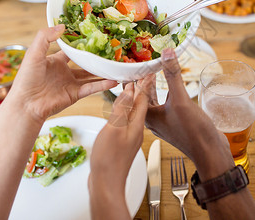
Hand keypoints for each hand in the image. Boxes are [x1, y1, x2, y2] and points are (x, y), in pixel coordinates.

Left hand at [7, 25, 117, 123]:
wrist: (26, 105)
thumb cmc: (26, 79)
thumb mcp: (33, 53)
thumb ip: (45, 37)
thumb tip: (62, 26)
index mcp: (54, 60)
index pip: (71, 49)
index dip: (81, 42)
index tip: (93, 35)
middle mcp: (64, 71)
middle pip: (84, 62)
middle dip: (96, 58)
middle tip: (109, 50)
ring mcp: (71, 83)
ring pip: (91, 76)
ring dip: (103, 72)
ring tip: (116, 65)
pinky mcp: (75, 95)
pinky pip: (91, 88)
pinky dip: (102, 85)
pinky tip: (113, 81)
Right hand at [89, 77, 153, 219]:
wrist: (106, 185)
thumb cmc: (109, 159)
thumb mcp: (114, 129)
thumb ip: (122, 110)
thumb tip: (129, 91)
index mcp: (137, 124)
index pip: (144, 98)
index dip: (145, 82)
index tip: (147, 69)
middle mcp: (136, 129)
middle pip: (140, 104)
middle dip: (140, 88)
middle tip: (139, 74)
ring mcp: (130, 136)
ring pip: (133, 112)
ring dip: (132, 99)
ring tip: (129, 87)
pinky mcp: (122, 142)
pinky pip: (126, 120)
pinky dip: (125, 110)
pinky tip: (120, 111)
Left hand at [145, 48, 233, 180]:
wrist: (209, 151)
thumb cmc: (193, 132)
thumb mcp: (181, 99)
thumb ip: (172, 75)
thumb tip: (167, 53)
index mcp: (147, 116)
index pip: (134, 92)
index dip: (135, 75)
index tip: (136, 61)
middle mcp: (152, 120)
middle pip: (142, 96)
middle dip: (143, 79)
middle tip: (143, 63)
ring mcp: (163, 122)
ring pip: (153, 100)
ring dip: (153, 86)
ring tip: (154, 71)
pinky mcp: (174, 123)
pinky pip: (164, 104)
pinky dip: (165, 93)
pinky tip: (170, 87)